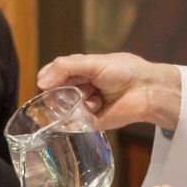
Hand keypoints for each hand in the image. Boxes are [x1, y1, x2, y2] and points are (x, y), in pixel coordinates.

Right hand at [37, 52, 181, 130]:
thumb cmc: (124, 71)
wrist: (146, 89)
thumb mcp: (92, 63)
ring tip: (91, 95)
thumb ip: (65, 68)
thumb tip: (40, 82)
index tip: (45, 82)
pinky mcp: (91, 122)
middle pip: (55, 93)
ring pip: (63, 108)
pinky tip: (96, 105)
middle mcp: (79, 88)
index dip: (48, 78)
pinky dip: (81, 113)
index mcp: (79, 71)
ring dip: (74, 101)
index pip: (53, 75)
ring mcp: (84, 106)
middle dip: (59, 91)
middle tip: (69, 89)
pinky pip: (74, 123)